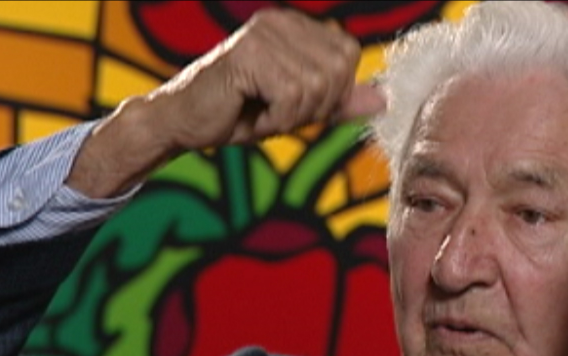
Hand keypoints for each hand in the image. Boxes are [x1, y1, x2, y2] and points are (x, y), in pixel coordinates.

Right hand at [69, 9, 384, 197]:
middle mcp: (280, 20)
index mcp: (295, 25)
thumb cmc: (240, 113)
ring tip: (262, 112)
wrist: (184, 123)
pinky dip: (276, 118)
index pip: (348, 54)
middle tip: (278, 112)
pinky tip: (251, 113)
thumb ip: (340, 102)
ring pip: (316, 86)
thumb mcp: (300, 109)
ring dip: (292, 115)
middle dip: (315, 106)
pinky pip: (291, 95)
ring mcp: (262, 33)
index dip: (333, 91)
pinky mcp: (247, 54)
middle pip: (337, 70)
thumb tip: (383, 99)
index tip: (298, 105)